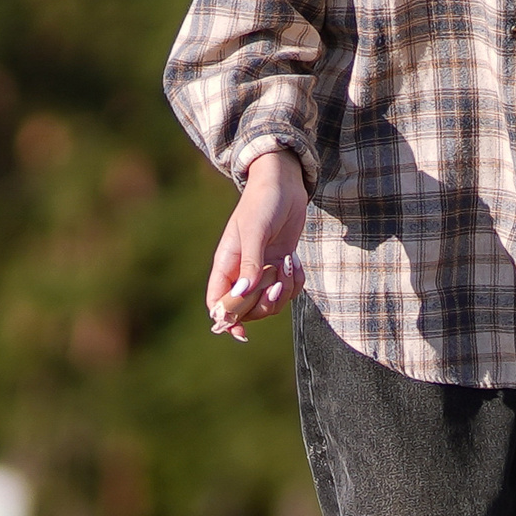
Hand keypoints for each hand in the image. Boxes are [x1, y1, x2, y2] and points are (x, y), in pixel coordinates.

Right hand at [205, 149, 307, 339]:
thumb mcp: (255, 230)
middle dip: (264, 304)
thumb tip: (243, 294)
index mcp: (227, 264)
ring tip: (290, 266)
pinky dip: (296, 283)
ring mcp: (263, 269)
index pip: (218, 301)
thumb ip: (250, 262)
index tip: (241, 332)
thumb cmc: (262, 202)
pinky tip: (296, 262)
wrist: (284, 183)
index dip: (226, 320)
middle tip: (277, 283)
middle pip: (247, 309)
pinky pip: (288, 290)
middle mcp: (242, 271)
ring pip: (270, 302)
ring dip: (284, 292)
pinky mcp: (281, 265)